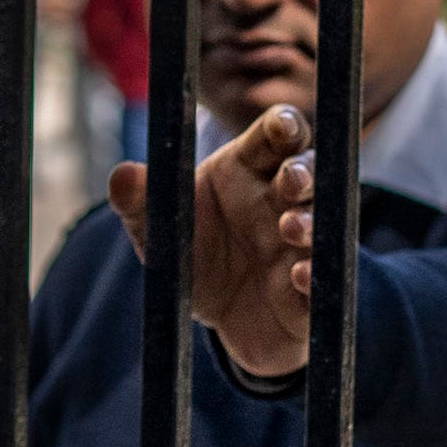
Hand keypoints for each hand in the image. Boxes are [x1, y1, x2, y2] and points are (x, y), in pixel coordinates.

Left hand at [112, 103, 320, 383]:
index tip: (281, 128)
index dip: (283, 126)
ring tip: (292, 228)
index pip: (274, 136)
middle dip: (303, 172)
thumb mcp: (159, 231)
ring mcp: (304, 243)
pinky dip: (316, 276)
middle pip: (307, 171)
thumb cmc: (194, 254)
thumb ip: (140, 202)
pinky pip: (324, 279)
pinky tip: (299, 276)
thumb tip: (121, 175)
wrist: (216, 319)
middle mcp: (283, 200)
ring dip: (311, 221)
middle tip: (290, 181)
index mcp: (250, 168)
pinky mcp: (313, 289)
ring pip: (323, 221)